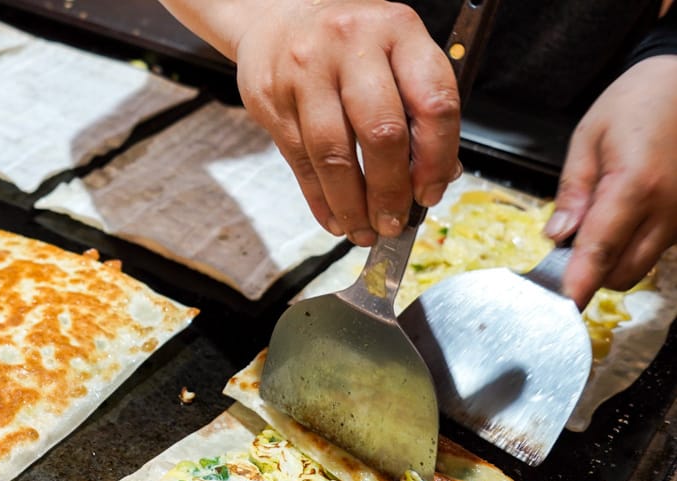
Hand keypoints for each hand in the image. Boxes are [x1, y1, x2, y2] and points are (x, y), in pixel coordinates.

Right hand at [229, 0, 460, 245]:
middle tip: (394, 222)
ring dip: (352, 204)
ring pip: (334, 156)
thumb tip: (435, 175)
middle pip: (381, 134)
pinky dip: (320, 199)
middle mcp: (351, 46)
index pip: (433, 102)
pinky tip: (335, 218)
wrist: (277, 17)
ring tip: (364, 230)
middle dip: (390, 191)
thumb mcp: (394, 52)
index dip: (436, 158)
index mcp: (398, 30)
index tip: (431, 192)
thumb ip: (418, 106)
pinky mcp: (273, 101)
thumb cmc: (347, 43)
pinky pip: (300, 163)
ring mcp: (306, 73)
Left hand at [544, 55, 676, 308]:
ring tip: (595, 224)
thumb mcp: (590, 136)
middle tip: (566, 249)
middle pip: (623, 272)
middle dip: (591, 273)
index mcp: (635, 185)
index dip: (579, 282)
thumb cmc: (639, 100)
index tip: (562, 304)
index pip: (600, 249)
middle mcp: (667, 208)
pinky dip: (633, 246)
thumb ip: (573, 190)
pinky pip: (657, 247)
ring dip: (613, 261)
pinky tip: (621, 217)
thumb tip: (557, 235)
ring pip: (641, 264)